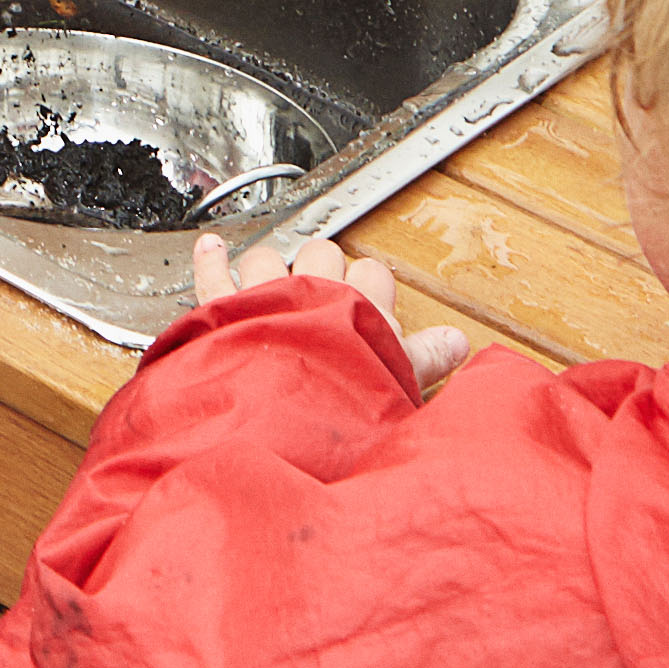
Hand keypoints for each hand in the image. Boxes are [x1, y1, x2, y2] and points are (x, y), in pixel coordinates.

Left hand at [182, 236, 475, 384]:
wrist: (287, 418)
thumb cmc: (344, 403)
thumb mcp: (400, 383)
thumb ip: (427, 358)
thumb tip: (457, 343)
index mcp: (359, 304)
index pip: (373, 273)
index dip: (370, 289)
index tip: (366, 307)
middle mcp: (313, 289)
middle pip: (322, 252)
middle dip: (321, 269)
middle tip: (319, 300)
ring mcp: (266, 294)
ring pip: (269, 257)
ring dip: (267, 269)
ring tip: (268, 289)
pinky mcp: (224, 309)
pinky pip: (213, 273)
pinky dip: (211, 260)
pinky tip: (211, 249)